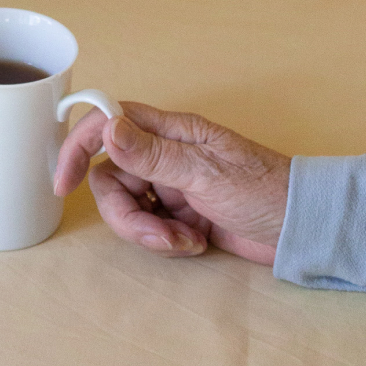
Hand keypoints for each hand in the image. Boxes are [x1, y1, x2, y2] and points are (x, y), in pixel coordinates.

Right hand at [54, 101, 290, 263]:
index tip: (65, 182)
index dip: (79, 146)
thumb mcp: (206, 172)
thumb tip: (107, 129)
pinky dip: (164, 241)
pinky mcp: (179, 216)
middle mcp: (163, 155)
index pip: (108, 122)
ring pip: (127, 205)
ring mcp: (170, 186)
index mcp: (169, 131)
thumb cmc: (262, 189)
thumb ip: (153, 153)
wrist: (300, 229)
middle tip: (153, 234)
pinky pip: (149, 227)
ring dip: (147, 231)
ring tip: (183, 243)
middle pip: (111, 176)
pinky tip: (195, 243)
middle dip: (123, 212)